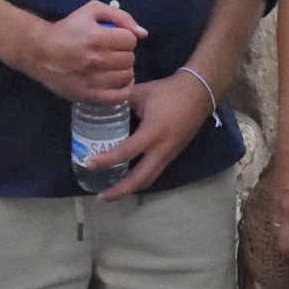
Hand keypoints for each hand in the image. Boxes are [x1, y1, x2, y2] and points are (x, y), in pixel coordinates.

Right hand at [17, 0, 143, 100]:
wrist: (39, 51)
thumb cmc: (67, 29)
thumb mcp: (92, 10)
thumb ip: (121, 16)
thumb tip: (143, 34)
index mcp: (96, 37)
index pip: (131, 41)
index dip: (125, 38)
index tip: (115, 39)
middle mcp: (95, 60)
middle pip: (129, 59)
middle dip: (124, 54)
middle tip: (112, 53)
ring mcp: (91, 80)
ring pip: (126, 77)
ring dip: (124, 70)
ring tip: (112, 66)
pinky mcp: (88, 96)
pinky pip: (119, 97)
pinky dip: (125, 90)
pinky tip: (119, 82)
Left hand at [89, 69, 217, 199]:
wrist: (199, 93)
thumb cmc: (169, 91)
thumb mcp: (141, 92)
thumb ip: (120, 101)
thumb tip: (99, 105)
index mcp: (153, 132)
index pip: (127, 152)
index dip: (107, 160)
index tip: (89, 163)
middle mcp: (162, 149)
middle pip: (140, 179)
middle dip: (120, 191)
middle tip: (100, 196)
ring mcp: (169, 154)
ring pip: (148, 179)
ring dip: (130, 188)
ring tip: (111, 192)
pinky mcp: (172, 154)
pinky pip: (154, 172)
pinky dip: (139, 179)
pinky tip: (127, 177)